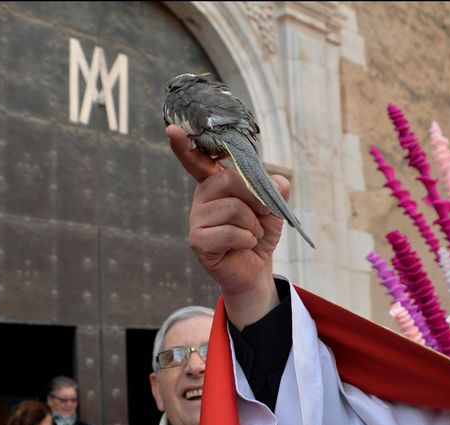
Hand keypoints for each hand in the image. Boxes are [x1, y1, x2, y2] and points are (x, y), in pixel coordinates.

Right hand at [168, 125, 282, 327]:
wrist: (256, 270)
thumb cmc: (258, 235)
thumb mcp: (273, 208)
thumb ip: (275, 189)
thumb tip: (277, 181)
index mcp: (216, 184)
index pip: (199, 161)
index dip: (185, 146)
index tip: (172, 129)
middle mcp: (202, 198)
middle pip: (227, 181)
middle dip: (255, 197)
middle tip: (264, 213)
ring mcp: (197, 219)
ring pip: (232, 208)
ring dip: (253, 224)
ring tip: (253, 234)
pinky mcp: (197, 241)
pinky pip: (228, 232)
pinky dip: (247, 239)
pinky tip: (245, 245)